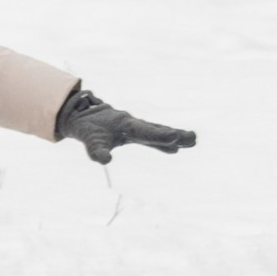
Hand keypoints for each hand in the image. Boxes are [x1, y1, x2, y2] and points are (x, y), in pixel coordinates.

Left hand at [54, 89, 196, 164]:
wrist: (84, 115)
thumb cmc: (87, 129)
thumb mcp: (89, 141)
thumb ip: (97, 150)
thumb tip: (105, 160)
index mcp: (125, 125)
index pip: (144, 131)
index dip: (159, 135)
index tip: (175, 137)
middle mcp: (134, 125)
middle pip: (157, 130)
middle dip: (174, 134)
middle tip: (192, 138)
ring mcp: (136, 127)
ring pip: (158, 131)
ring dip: (174, 136)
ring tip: (192, 140)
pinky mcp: (136, 132)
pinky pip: (153, 135)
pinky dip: (164, 140)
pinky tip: (175, 149)